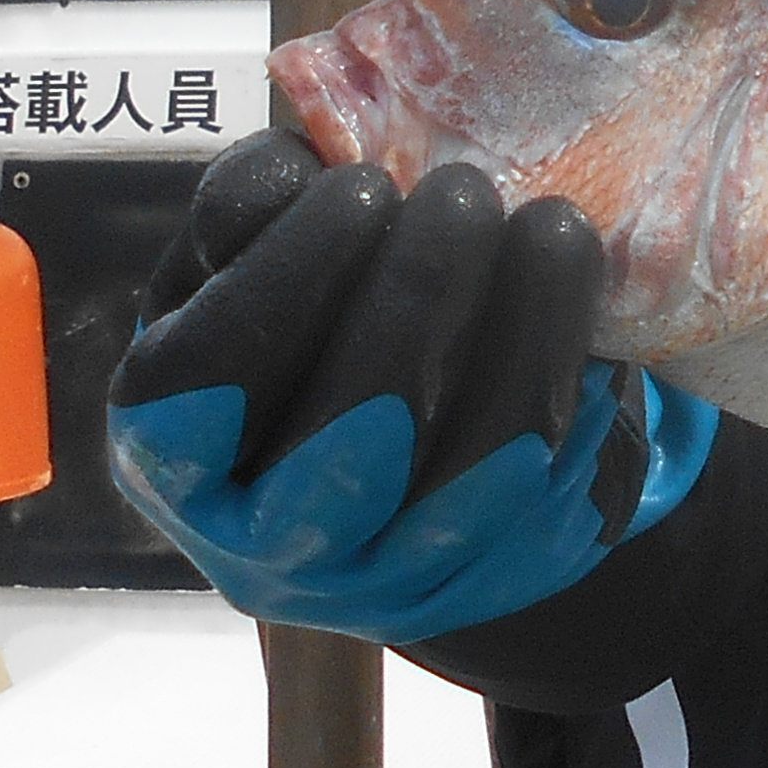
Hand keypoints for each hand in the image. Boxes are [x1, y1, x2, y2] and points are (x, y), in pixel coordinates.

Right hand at [106, 131, 716, 643]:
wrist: (376, 440)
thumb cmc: (289, 324)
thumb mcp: (233, 260)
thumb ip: (244, 208)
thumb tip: (295, 177)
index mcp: (170, 450)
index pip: (207, 381)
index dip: (284, 282)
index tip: (361, 187)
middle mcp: (261, 545)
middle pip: (349, 439)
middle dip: (417, 301)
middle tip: (467, 195)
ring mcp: (375, 587)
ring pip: (471, 477)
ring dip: (526, 340)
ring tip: (554, 228)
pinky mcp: (482, 590)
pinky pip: (552, 505)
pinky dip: (582, 405)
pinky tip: (596, 325)